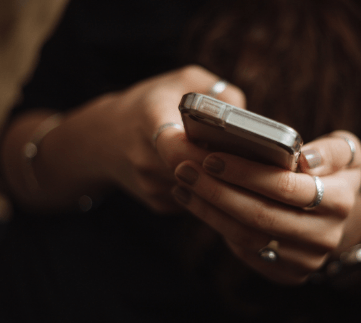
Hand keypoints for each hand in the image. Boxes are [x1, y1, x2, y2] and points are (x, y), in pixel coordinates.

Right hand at [38, 65, 244, 211]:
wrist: (103, 138)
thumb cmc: (150, 103)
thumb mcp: (182, 81)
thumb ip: (218, 91)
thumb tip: (249, 118)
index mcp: (148, 120)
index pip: (177, 147)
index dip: (208, 153)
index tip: (235, 149)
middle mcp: (145, 159)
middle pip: (195, 174)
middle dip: (226, 169)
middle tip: (256, 162)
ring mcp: (150, 186)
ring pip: (200, 191)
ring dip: (222, 182)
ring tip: (246, 169)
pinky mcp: (157, 204)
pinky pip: (194, 200)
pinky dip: (210, 190)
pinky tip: (220, 176)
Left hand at [171, 131, 360, 283]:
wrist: (334, 219)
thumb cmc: (331, 175)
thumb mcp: (346, 154)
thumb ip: (332, 150)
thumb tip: (305, 160)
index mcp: (340, 202)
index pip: (286, 187)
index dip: (245, 173)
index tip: (212, 158)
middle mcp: (325, 236)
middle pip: (260, 215)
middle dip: (217, 191)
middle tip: (184, 169)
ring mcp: (305, 260)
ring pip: (247, 236)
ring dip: (209, 210)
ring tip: (184, 185)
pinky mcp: (286, 274)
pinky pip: (245, 251)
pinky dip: (217, 225)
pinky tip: (197, 203)